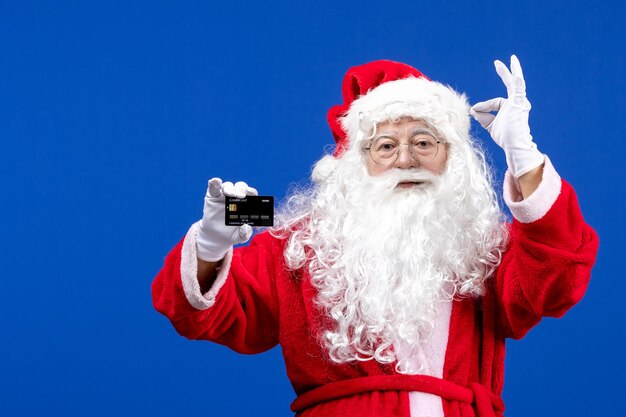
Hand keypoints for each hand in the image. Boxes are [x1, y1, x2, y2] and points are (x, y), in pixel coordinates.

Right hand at [196, 178, 257, 261]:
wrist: (216, 236)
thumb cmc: (232, 234)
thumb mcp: (239, 237)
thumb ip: (244, 234)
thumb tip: (246, 227)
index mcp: (246, 204)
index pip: (251, 194)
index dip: (252, 192)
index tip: (251, 193)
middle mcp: (236, 197)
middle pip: (240, 187)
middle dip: (241, 189)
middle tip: (241, 196)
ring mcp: (224, 195)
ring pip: (228, 186)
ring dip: (230, 188)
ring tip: (230, 194)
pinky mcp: (213, 196)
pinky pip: (213, 187)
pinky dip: (214, 183)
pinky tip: (215, 181)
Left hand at [470, 55, 543, 177]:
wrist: (513, 144)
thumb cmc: (505, 136)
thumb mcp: (490, 125)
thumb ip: (482, 116)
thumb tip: (472, 109)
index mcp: (512, 107)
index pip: (495, 103)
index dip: (483, 107)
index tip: (474, 110)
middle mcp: (518, 103)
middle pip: (510, 85)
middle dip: (504, 73)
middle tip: (497, 62)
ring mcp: (520, 102)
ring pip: (515, 83)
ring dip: (512, 71)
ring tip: (512, 59)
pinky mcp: (519, 103)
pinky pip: (518, 86)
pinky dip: (517, 77)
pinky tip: (515, 66)